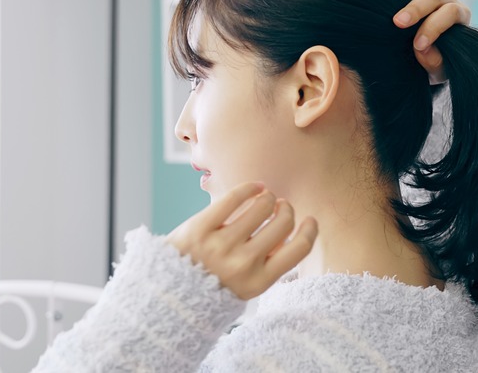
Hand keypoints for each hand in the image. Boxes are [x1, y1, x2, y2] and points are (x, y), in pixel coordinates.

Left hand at [165, 182, 317, 299]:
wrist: (168, 289)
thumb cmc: (213, 283)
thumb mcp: (246, 285)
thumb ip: (269, 263)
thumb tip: (290, 227)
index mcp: (258, 282)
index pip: (299, 250)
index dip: (310, 230)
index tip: (309, 220)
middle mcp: (242, 264)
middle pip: (283, 223)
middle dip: (286, 210)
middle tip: (280, 206)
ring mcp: (220, 245)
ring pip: (262, 206)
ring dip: (268, 198)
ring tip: (265, 198)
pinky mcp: (200, 227)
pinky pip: (234, 198)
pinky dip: (250, 188)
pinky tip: (254, 188)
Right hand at [381, 0, 471, 83]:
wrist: (435, 56)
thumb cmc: (438, 63)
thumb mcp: (439, 70)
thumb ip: (434, 62)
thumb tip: (423, 50)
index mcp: (459, 17)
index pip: (449, 15)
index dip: (433, 29)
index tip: (417, 45)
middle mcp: (448, 1)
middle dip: (416, 9)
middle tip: (398, 22)